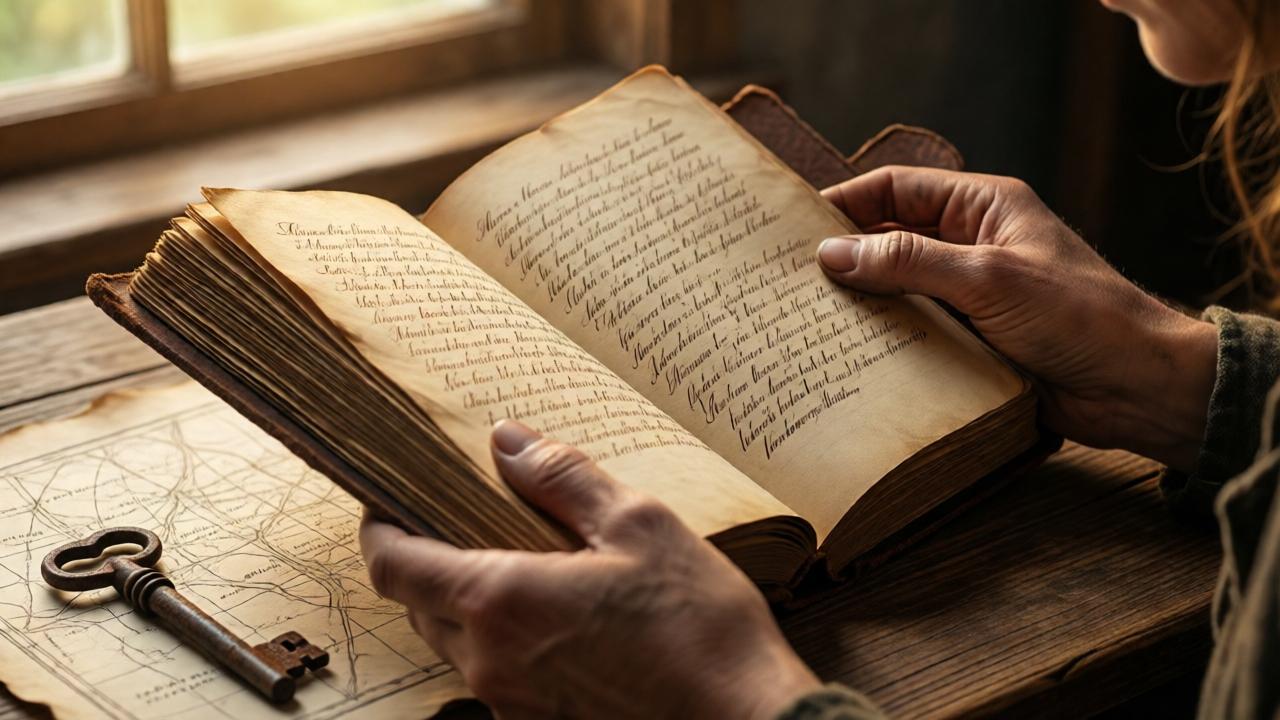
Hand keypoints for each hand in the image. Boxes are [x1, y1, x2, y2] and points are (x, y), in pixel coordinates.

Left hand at [360, 420, 818, 718]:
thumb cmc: (699, 626)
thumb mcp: (638, 526)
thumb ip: (562, 479)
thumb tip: (506, 441)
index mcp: (499, 600)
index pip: (393, 566)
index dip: (378, 530)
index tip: (384, 503)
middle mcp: (490, 660)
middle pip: (419, 605)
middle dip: (428, 562)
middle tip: (464, 522)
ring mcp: (512, 703)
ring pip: (457, 645)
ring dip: (469, 604)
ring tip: (524, 566)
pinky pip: (499, 676)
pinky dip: (506, 642)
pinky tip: (562, 620)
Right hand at [818, 166, 1216, 470]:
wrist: (1137, 387)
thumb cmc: (1079, 317)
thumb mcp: (987, 277)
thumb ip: (908, 261)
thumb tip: (833, 253)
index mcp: (984, 206)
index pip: (897, 188)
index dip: (846, 201)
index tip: (796, 225)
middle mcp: (973, 244)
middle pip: (890, 238)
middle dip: (844, 256)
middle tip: (790, 279)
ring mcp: (971, 294)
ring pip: (898, 289)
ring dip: (862, 303)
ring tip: (809, 319)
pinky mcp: (972, 339)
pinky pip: (915, 332)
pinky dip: (885, 340)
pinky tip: (851, 354)